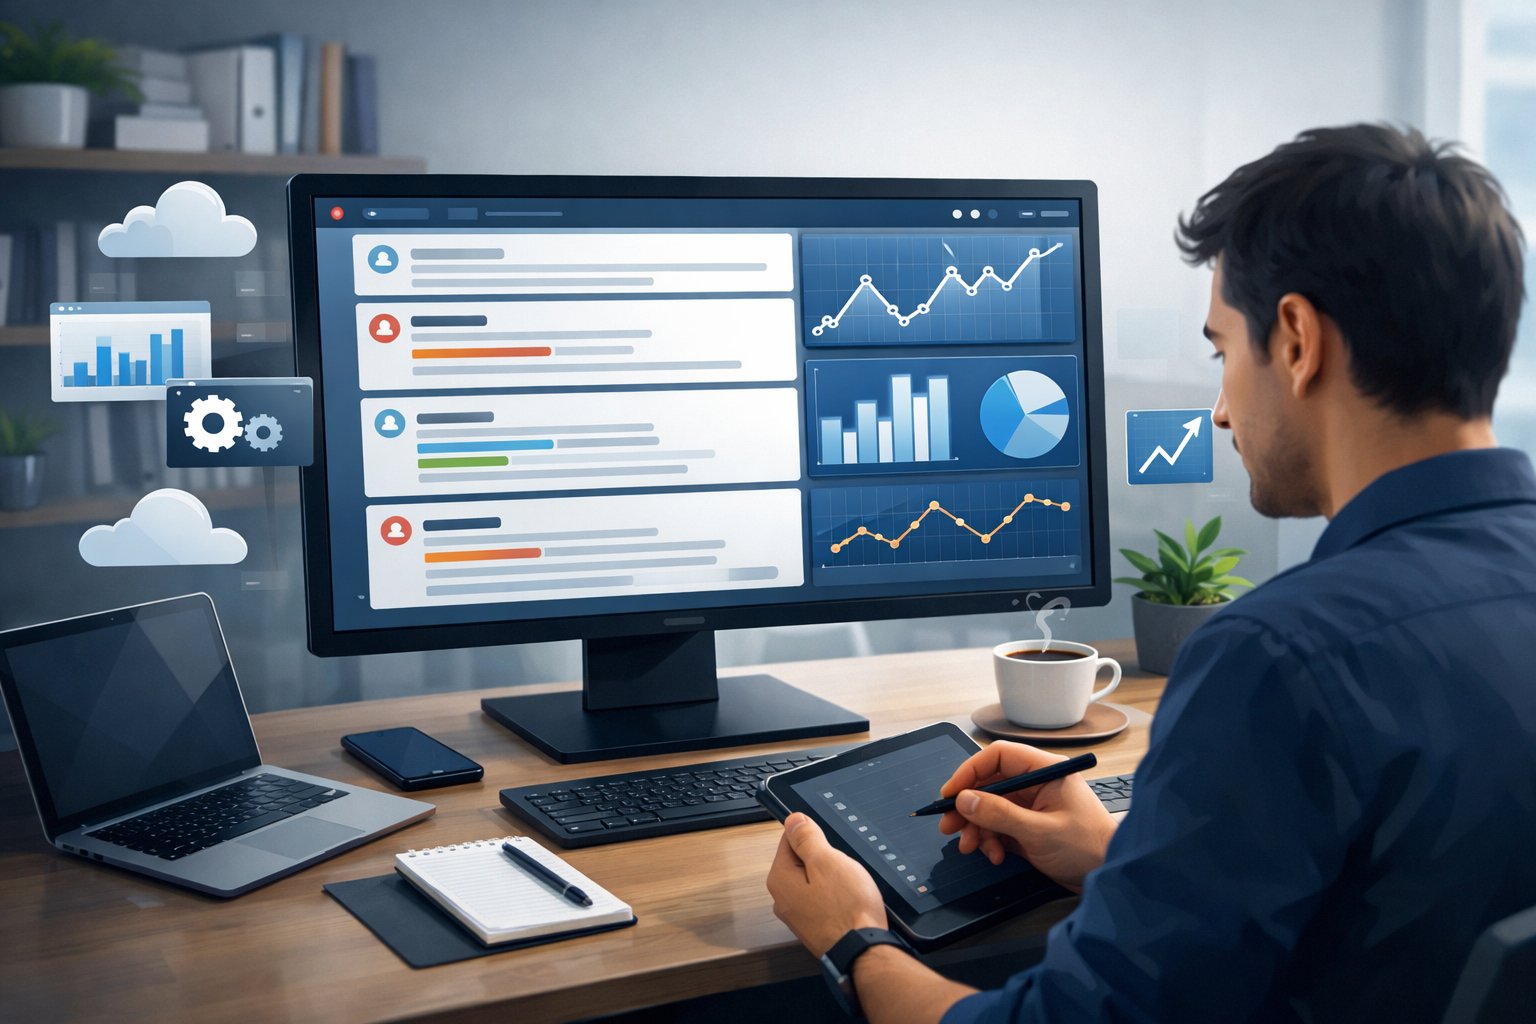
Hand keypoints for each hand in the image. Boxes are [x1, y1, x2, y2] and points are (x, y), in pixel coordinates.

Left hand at [767, 812, 886, 956]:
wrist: (864, 952)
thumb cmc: (847, 910)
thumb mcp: (827, 861)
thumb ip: (806, 838)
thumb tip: (793, 819)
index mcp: (780, 879)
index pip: (788, 839)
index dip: (813, 836)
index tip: (829, 844)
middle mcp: (782, 900)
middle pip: (802, 862)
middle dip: (824, 860)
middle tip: (842, 869)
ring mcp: (798, 916)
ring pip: (815, 882)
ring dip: (833, 879)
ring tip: (848, 888)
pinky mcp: (815, 928)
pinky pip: (824, 901)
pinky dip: (837, 898)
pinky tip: (850, 903)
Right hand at [936, 741, 1115, 891]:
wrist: (1108, 877)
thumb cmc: (1088, 847)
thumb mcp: (1040, 831)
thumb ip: (1000, 814)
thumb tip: (965, 800)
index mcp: (1045, 770)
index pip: (998, 756)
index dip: (970, 771)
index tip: (951, 793)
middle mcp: (1035, 783)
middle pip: (989, 783)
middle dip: (968, 807)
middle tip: (949, 826)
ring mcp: (1031, 806)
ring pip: (990, 808)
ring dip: (977, 828)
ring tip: (971, 848)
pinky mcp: (1028, 827)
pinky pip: (998, 827)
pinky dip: (990, 840)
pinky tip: (994, 855)